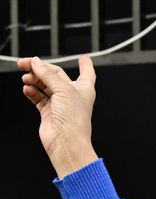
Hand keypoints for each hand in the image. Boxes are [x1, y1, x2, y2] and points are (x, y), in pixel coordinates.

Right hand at [18, 55, 98, 177]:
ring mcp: (60, 104)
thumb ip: (47, 74)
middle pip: (55, 75)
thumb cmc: (74, 119)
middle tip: (25, 63)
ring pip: (44, 85)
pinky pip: (38, 97)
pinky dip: (31, 92)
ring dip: (34, 79)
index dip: (85, 64)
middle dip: (40, 68)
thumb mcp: (63, 89)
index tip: (84, 57)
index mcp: (84, 88)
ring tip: (26, 78)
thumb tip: (35, 62)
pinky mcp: (48, 112)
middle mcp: (72, 95)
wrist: (66, 141)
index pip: (87, 73)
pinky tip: (27, 89)